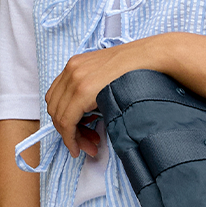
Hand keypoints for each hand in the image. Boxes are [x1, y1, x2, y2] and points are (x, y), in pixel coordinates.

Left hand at [44, 37, 171, 156]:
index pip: (56, 98)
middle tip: (84, 144)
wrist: (149, 58)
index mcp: (74, 65)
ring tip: (87, 147)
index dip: (63, 120)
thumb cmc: (135, 69)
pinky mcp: (82, 91)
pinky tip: (78, 148)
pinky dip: (70, 138)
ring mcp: (74, 79)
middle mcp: (71, 70)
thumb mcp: (105, 78)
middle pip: (55, 109)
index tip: (77, 133)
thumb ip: (91, 93)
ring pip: (59, 118)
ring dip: (71, 137)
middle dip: (67, 131)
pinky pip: (67, 121)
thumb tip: (87, 118)